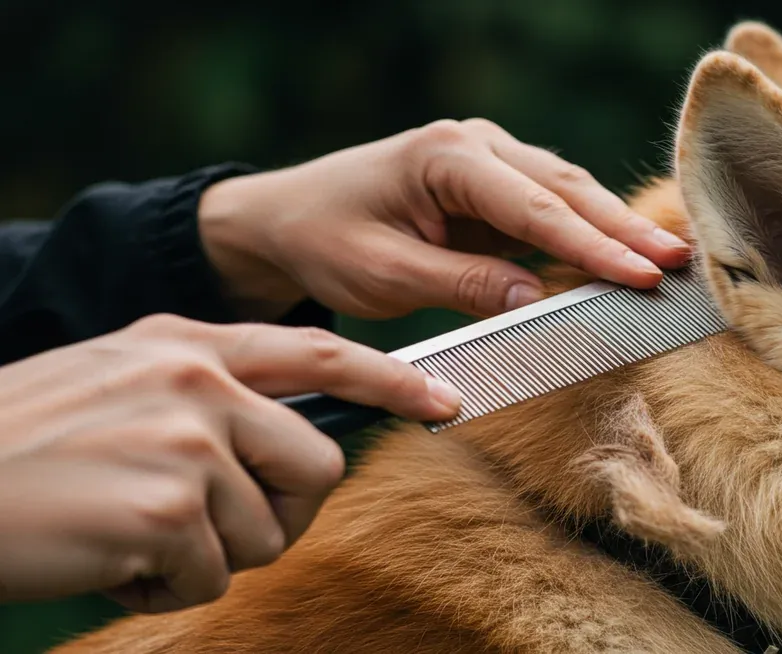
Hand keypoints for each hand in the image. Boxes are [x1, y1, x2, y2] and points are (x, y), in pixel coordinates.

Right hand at [0, 314, 459, 612]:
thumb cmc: (24, 442)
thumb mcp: (121, 379)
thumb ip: (208, 393)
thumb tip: (291, 442)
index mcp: (189, 342)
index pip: (320, 353)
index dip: (392, 381)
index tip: (444, 403)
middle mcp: (196, 381)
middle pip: (317, 465)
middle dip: (278, 513)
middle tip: (210, 527)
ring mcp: (184, 441)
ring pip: (267, 533)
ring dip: (207, 555)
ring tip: (132, 533)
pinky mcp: (165, 510)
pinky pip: (212, 576)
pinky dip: (163, 588)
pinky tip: (108, 559)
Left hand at [197, 118, 691, 321]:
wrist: (287, 221)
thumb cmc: (325, 240)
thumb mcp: (383, 273)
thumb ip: (461, 284)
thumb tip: (534, 296)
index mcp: (446, 157)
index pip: (535, 206)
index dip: (593, 245)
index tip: (642, 274)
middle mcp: (476, 148)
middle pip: (566, 188)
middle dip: (624, 229)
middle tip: (682, 264)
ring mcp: (488, 163)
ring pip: (567, 194)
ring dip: (615, 230)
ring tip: (669, 264)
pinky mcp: (492, 190)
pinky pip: (550, 211)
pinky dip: (586, 236)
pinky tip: (623, 261)